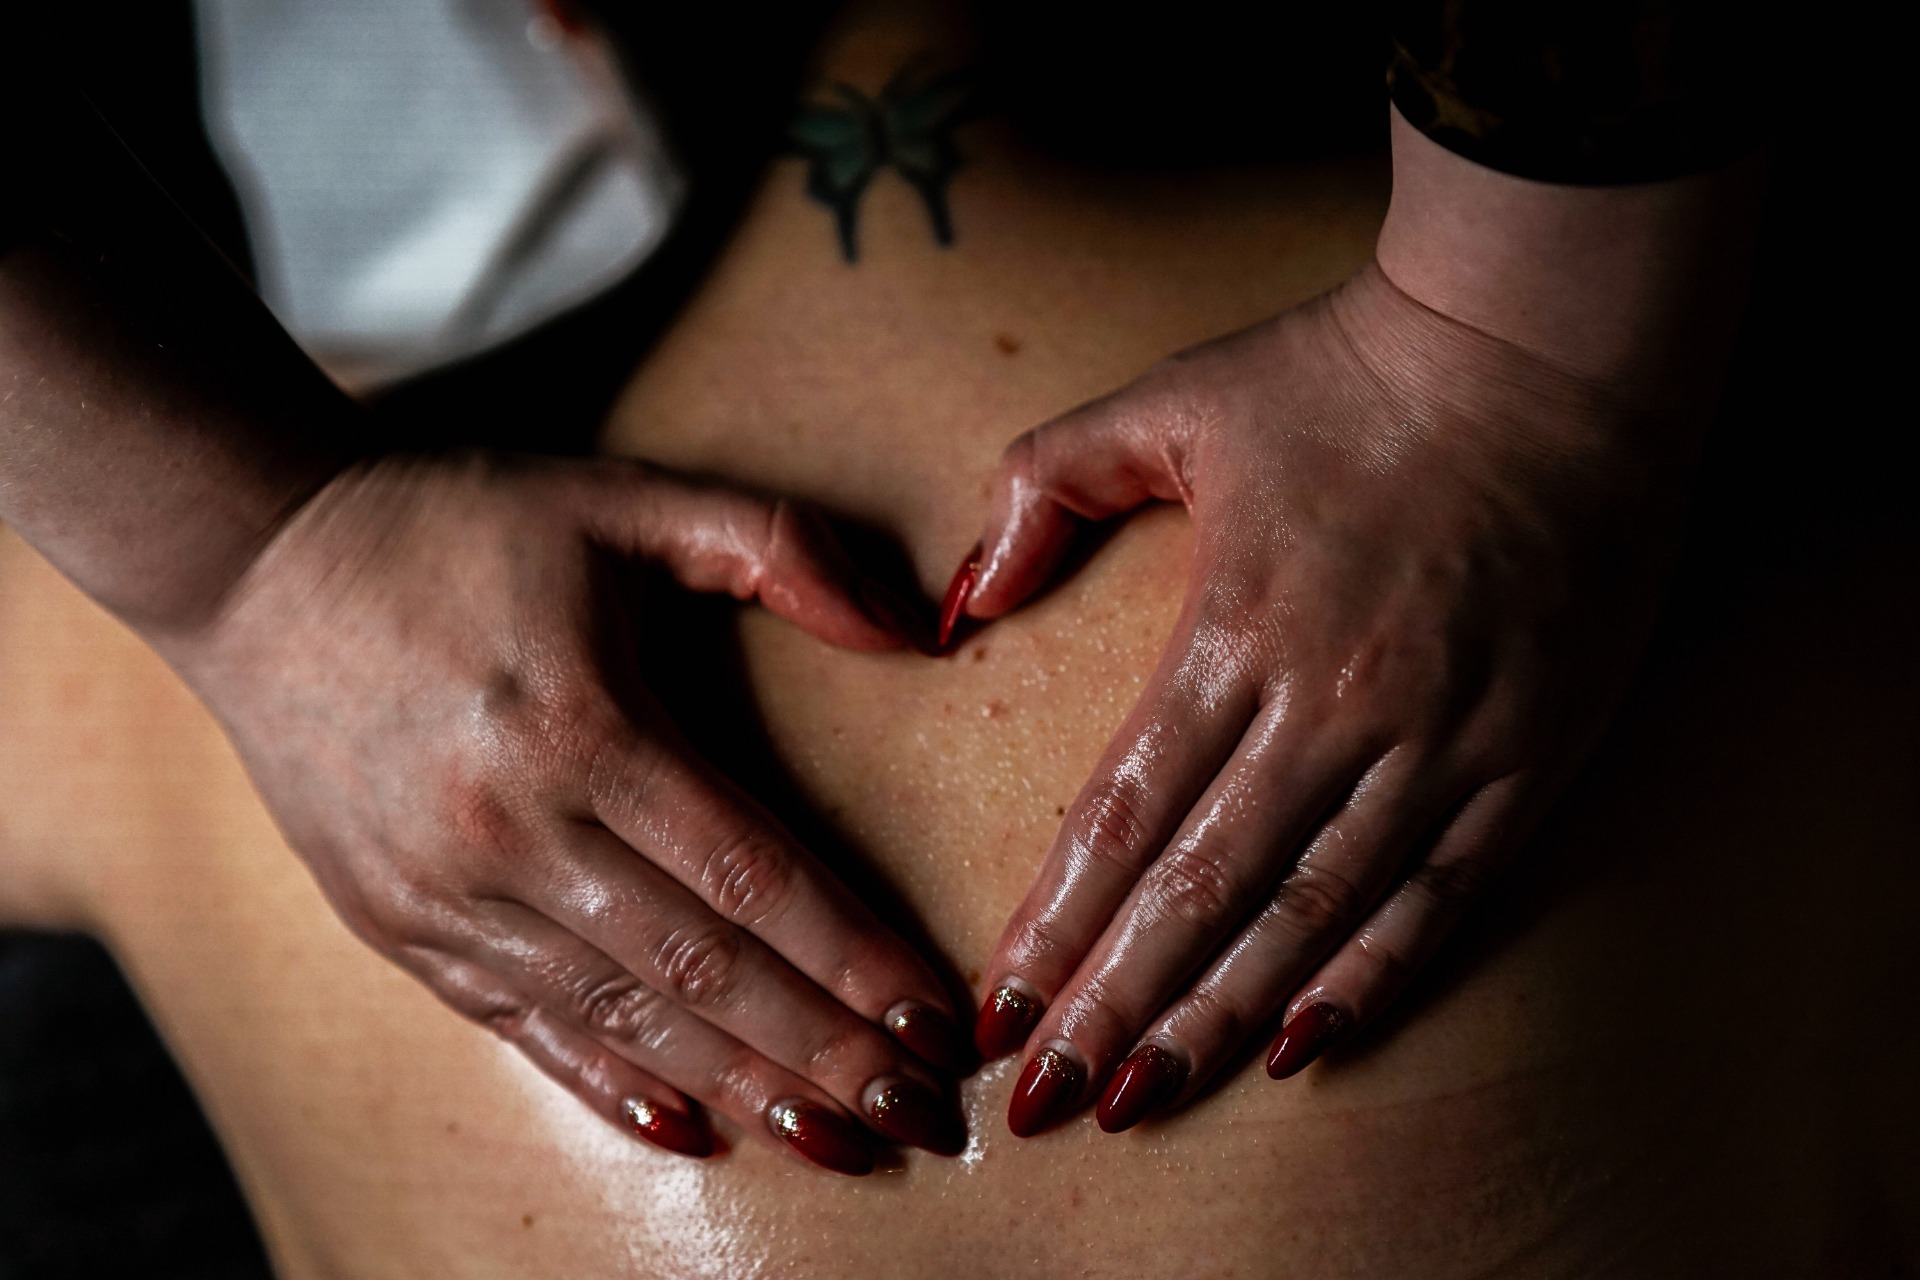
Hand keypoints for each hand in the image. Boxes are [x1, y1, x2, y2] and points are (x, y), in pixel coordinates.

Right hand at [160, 452, 970, 1173]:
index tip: (937, 1023)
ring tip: (839, 1141)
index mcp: (582, 728)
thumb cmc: (458, 523)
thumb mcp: (625, 499)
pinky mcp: (394, 925)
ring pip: (622, 1017)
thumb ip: (776, 546)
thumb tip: (914, 627)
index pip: (756, 875)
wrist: (252, 561)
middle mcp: (512, 831)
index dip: (857, 959)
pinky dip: (610, 1084)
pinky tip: (690, 1130)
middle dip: (825, 1052)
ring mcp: (443, 893)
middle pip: (704, 971)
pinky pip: (521, 1027)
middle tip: (922, 1115)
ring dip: (740, 1087)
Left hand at [954, 259, 1705, 1135]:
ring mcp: (1438, 739)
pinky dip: (1371, 975)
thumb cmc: (1350, 372)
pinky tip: (1304, 1040)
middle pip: (1200, 890)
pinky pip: (1441, 894)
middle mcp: (1333, 704)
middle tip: (1049, 1102)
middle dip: (1115, 1004)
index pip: (1123, 811)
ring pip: (1310, 914)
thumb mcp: (1175, 401)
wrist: (1547, 346)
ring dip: (1219, 1013)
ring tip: (1148, 1094)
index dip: (1057, 921)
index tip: (1001, 1003)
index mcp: (1236, 625)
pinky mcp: (1527, 753)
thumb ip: (1047, 483)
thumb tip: (957, 599)